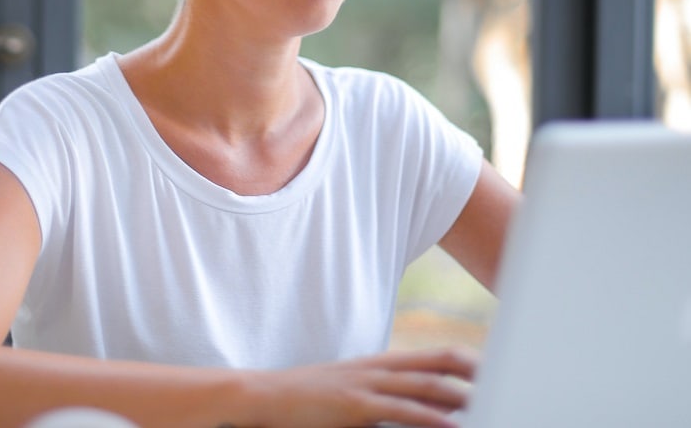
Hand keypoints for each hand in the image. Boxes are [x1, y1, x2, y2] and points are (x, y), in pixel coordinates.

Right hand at [247, 347, 477, 427]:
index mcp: (380, 365)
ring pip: (426, 385)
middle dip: (476, 370)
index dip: (467, 360)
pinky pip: (401, 410)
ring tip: (494, 403)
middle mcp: (379, 368)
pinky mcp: (354, 404)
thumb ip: (382, 399)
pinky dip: (430, 418)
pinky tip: (453, 426)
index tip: (495, 370)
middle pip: (439, 362)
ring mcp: (367, 384)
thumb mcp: (350, 395)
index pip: (433, 356)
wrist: (264, 397)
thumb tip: (416, 411)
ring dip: (463, 396)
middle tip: (511, 379)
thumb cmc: (307, 403)